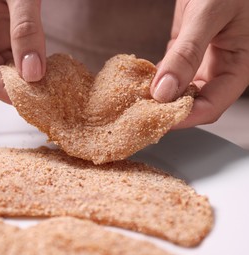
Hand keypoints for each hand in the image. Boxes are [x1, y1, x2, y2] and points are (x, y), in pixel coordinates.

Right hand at [0, 0, 45, 102]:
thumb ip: (26, 30)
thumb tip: (32, 73)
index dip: (0, 88)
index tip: (25, 98)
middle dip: (15, 87)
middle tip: (42, 97)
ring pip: (6, 67)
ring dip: (26, 80)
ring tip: (48, 88)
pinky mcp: (9, 32)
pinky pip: (18, 57)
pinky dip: (32, 67)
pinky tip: (48, 73)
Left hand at [150, 0, 248, 127]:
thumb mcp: (210, 14)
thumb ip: (187, 53)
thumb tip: (164, 91)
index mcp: (239, 66)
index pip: (212, 106)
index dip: (185, 117)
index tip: (157, 121)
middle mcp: (220, 68)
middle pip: (194, 102)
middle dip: (168, 110)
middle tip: (139, 114)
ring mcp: (201, 60)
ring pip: (179, 89)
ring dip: (158, 96)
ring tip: (134, 101)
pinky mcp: (185, 50)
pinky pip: (169, 71)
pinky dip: (154, 77)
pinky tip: (138, 81)